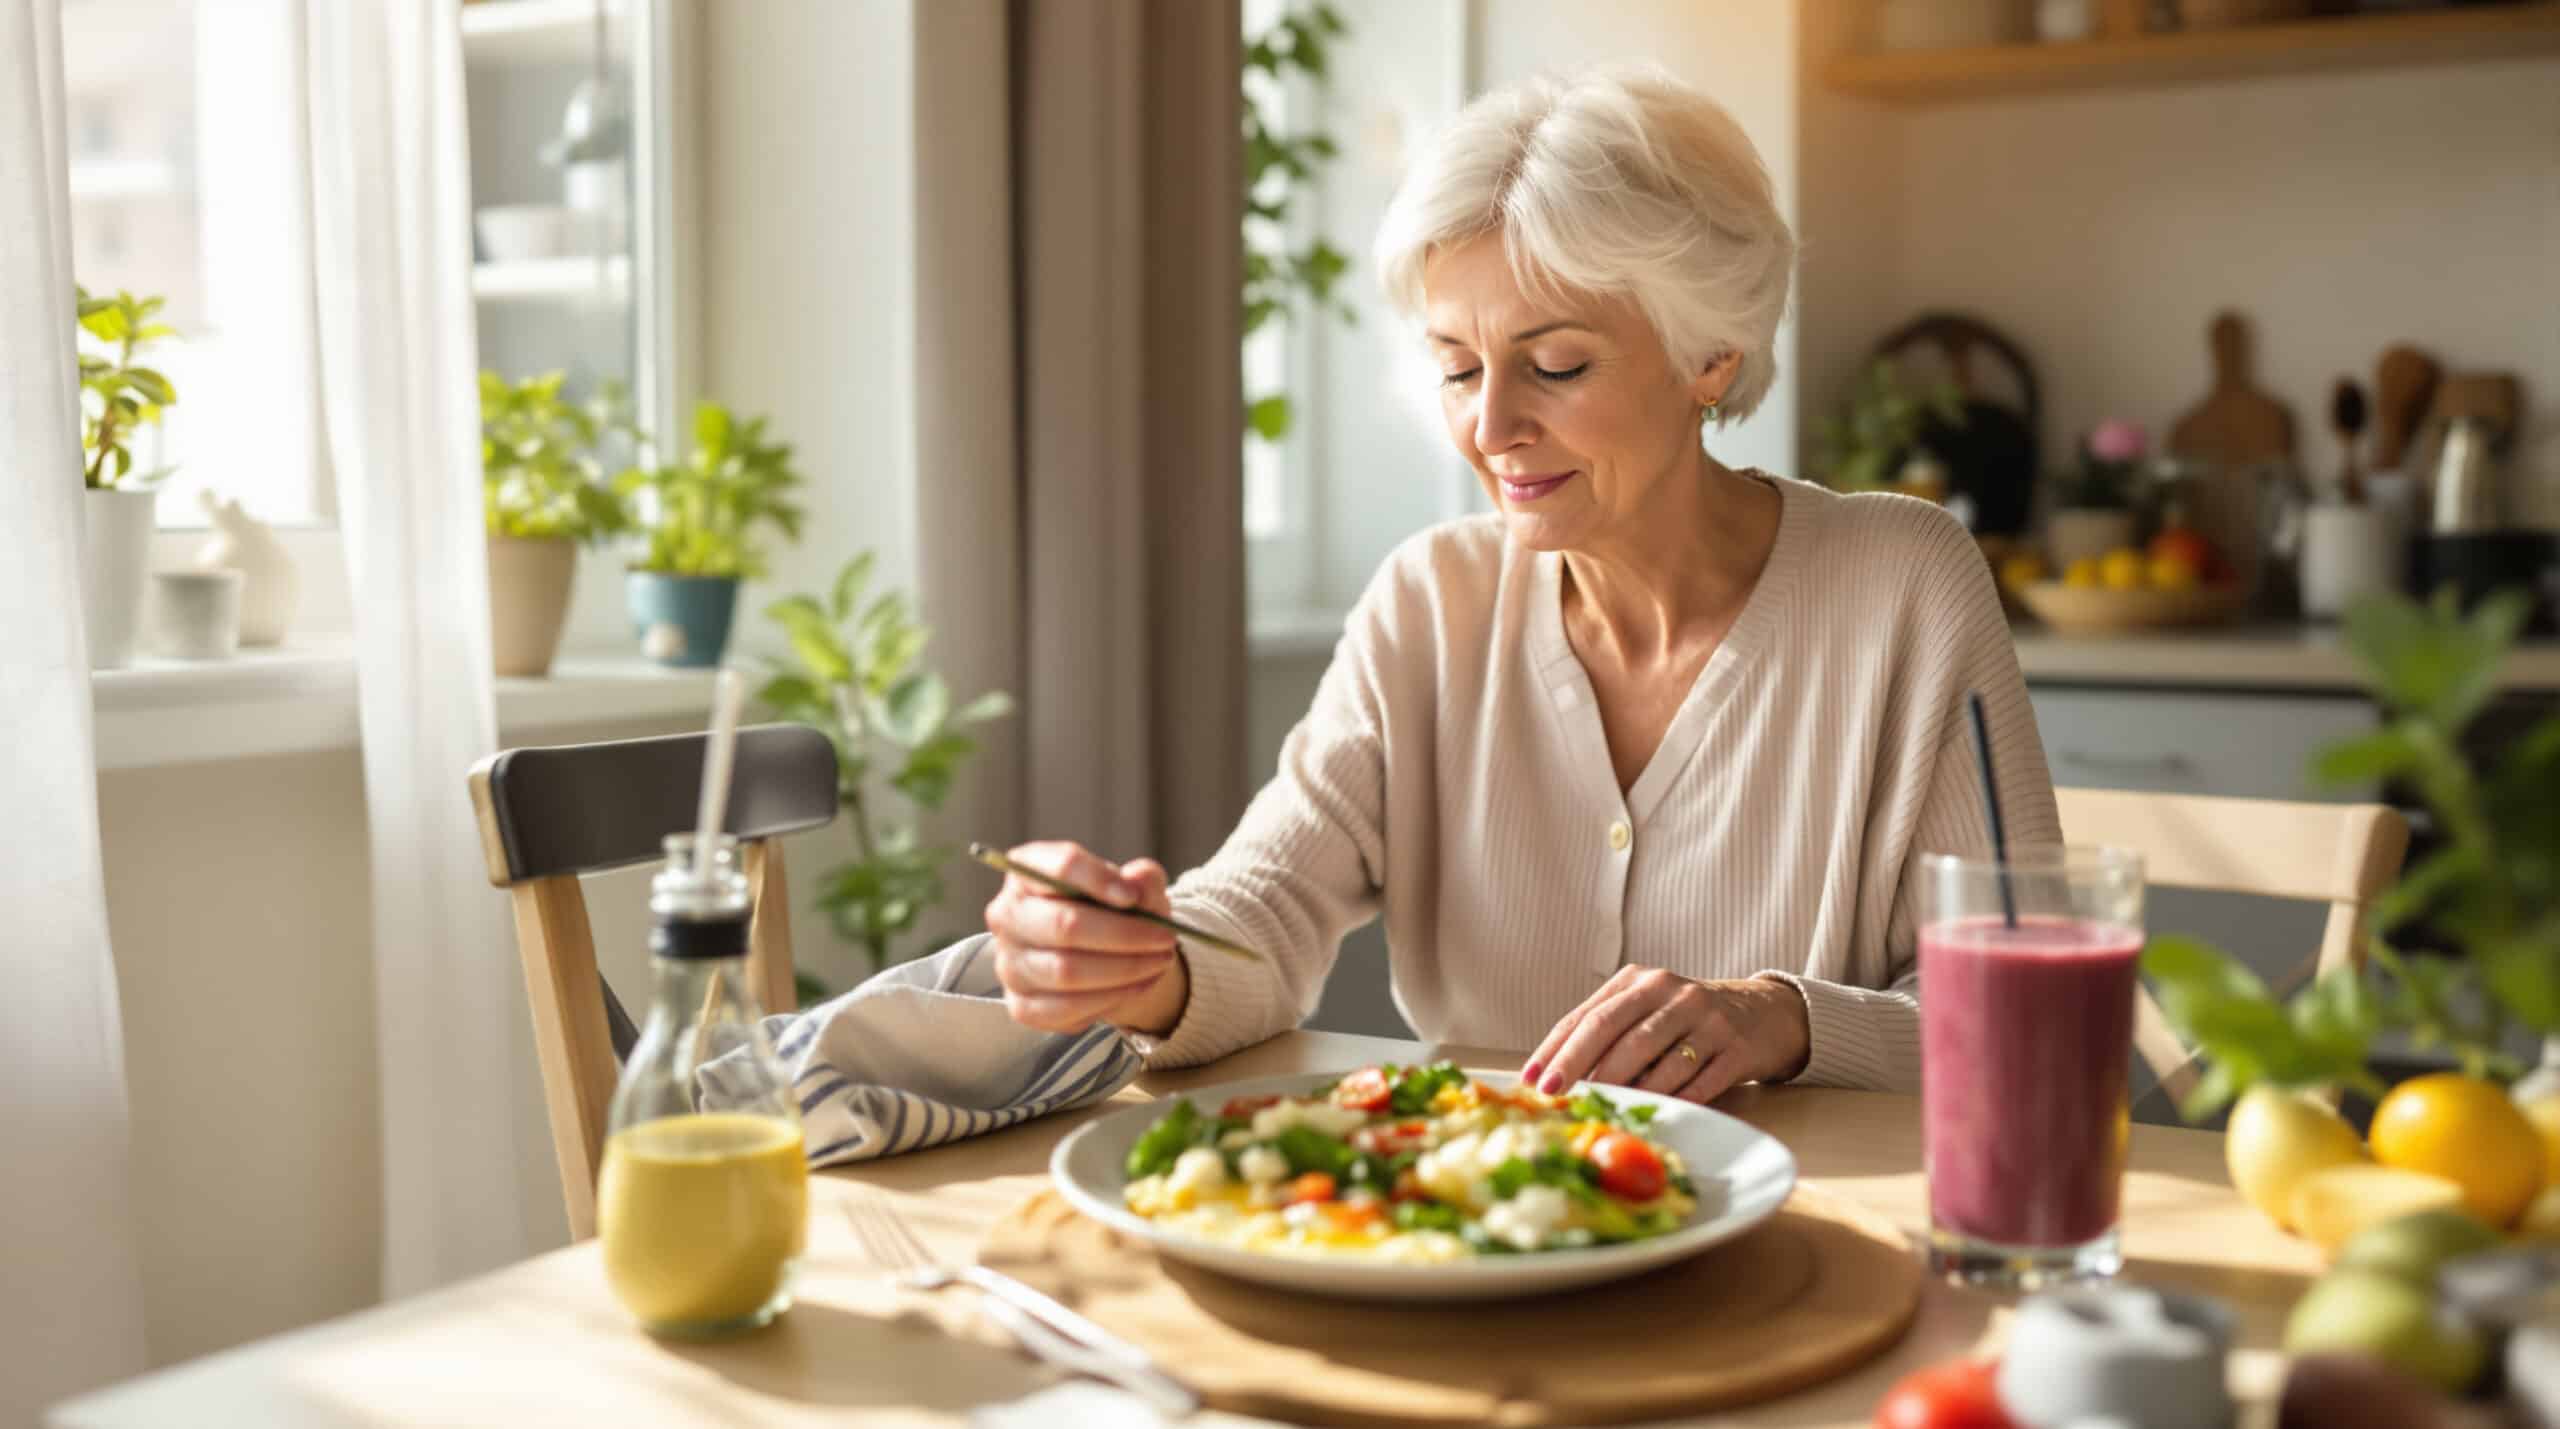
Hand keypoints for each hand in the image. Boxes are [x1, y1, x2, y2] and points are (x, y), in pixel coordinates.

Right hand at [985, 840, 1189, 1036]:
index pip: (1058, 867)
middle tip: (1165, 938)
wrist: (1104, 958)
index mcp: (1027, 871)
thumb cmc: (1114, 912)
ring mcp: (1009, 963)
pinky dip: (1110, 999)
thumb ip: (1142, 879)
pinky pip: (1066, 1008)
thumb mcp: (1136, 887)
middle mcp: (1007, 915)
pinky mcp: (1021, 1005)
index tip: (1133, 897)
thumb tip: (1138, 881)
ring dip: (1125, 969)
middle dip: (1124, 935)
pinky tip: (1140, 985)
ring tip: (1160, 962)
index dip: (1097, 879)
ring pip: (1067, 971)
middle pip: (1064, 925)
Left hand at [1520, 968, 1809, 1103]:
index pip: (1589, 1014)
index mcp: (1640, 981)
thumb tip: (1554, 1074)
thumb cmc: (1687, 1019)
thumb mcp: (1647, 1010)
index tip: (1533, 1078)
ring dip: (1625, 1089)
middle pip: (1615, 1030)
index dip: (1557, 1047)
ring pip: (1656, 1059)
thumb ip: (1608, 1032)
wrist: (1763, 1014)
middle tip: (1555, 1094)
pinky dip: (1674, 1100)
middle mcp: (1672, 992)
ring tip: (1601, 1110)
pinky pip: (1699, 1081)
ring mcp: (1707, 1018)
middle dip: (1578, 1065)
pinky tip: (1656, 1114)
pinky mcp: (1736, 1048)